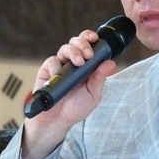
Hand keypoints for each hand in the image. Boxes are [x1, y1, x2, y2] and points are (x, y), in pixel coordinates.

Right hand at [21, 29, 116, 158]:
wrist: (57, 120)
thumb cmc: (76, 107)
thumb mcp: (93, 95)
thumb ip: (100, 79)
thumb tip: (111, 63)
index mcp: (86, 66)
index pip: (89, 45)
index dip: (91, 38)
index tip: (95, 39)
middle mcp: (73, 62)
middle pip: (77, 42)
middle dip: (83, 44)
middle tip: (88, 55)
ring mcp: (60, 65)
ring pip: (65, 48)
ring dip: (73, 51)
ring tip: (78, 63)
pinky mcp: (47, 70)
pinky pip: (52, 61)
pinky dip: (56, 66)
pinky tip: (59, 75)